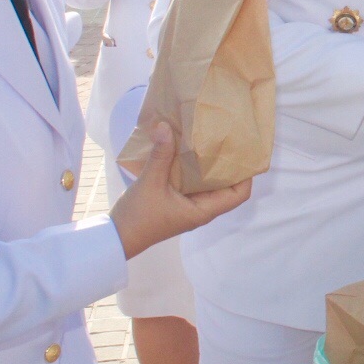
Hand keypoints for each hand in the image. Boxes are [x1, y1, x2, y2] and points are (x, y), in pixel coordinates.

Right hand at [109, 122, 253, 258]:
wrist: (116, 237)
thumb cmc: (138, 216)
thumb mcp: (150, 183)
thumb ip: (160, 155)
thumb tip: (164, 126)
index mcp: (204, 210)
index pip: (238, 194)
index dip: (246, 175)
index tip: (245, 152)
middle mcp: (201, 208)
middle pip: (226, 185)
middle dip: (228, 164)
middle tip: (227, 138)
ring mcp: (189, 205)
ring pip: (208, 183)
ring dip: (209, 164)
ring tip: (210, 138)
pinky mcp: (177, 201)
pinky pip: (192, 182)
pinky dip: (193, 168)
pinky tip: (187, 149)